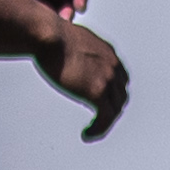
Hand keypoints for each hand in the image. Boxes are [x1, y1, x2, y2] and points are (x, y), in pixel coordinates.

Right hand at [42, 19, 129, 138]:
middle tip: (99, 120)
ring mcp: (107, 78)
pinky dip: (100, 128)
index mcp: (107, 53)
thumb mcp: (70, 39)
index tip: (103, 102)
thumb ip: (75, 49)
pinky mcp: (97, 91)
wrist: (48, 36)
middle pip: (120, 94)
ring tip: (93, 130)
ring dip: (105, 121)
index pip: (119, 78)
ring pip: (115, 108)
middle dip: (111, 108)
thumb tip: (64, 51)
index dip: (113, 92)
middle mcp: (112, 65)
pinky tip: (88, 134)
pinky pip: (106, 117)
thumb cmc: (50, 36)